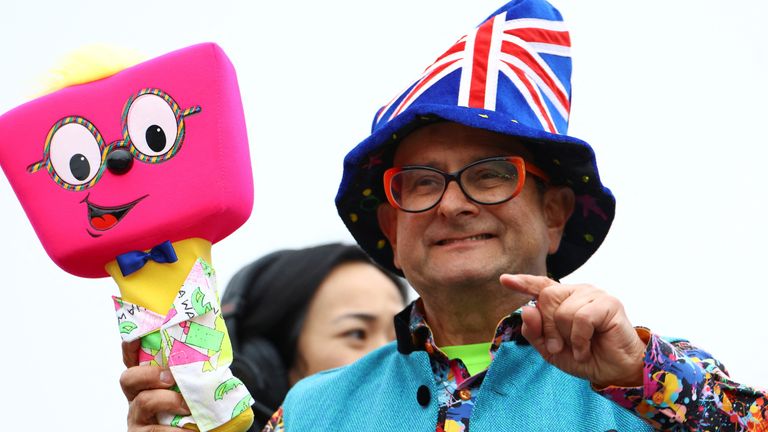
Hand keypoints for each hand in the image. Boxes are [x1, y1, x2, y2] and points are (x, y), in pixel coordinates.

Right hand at [121, 340, 188, 430]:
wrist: (192, 430)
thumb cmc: (191, 408)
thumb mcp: (187, 388)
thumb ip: (190, 373)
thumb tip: (212, 357)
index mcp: (147, 380)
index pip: (132, 359)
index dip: (130, 347)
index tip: (136, 337)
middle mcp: (136, 397)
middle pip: (128, 378)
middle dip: (149, 374)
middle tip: (171, 378)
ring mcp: (137, 418)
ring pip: (143, 402)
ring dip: (169, 400)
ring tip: (188, 407)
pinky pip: (154, 431)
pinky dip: (174, 431)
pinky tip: (187, 430)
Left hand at [499, 274, 646, 387]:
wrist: (613, 371)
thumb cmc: (584, 356)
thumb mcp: (550, 349)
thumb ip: (534, 331)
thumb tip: (527, 309)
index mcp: (563, 299)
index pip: (540, 285)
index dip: (523, 282)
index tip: (504, 280)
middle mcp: (577, 291)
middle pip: (547, 297)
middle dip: (548, 328)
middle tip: (559, 346)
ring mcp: (594, 295)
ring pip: (563, 310)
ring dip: (566, 336)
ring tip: (579, 347)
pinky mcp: (609, 304)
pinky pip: (581, 318)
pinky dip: (580, 339)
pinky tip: (587, 348)